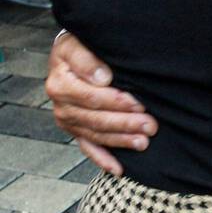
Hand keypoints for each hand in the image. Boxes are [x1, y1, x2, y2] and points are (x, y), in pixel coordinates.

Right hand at [45, 32, 158, 175]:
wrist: (72, 54)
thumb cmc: (80, 46)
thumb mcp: (78, 43)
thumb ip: (86, 59)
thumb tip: (103, 78)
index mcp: (60, 83)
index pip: (91, 97)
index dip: (116, 102)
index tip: (138, 103)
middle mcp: (61, 105)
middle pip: (96, 119)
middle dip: (125, 123)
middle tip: (151, 125)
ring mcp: (68, 120)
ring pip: (96, 135)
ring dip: (121, 140)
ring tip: (144, 142)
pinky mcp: (75, 130)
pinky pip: (89, 147)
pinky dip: (103, 159)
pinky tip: (119, 169)